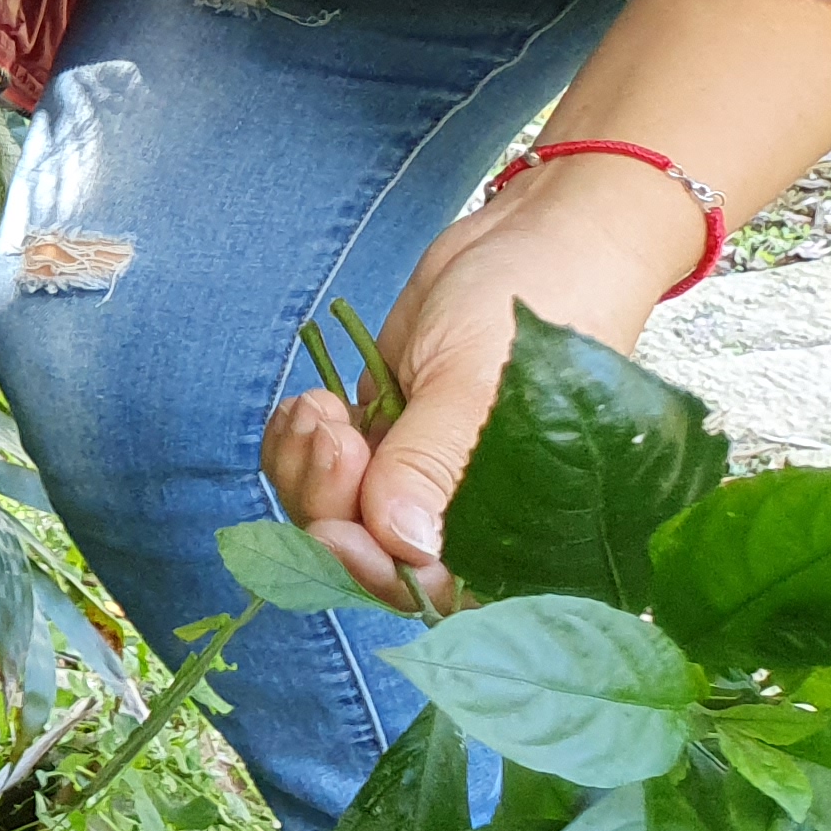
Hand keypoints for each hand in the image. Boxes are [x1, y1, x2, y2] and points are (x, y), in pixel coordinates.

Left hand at [261, 152, 699, 608]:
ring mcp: (415, 478)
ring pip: (329, 513)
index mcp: (519, 527)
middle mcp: (465, 516)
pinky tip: (310, 403)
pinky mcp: (383, 440)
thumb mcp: (476, 384)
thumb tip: (404, 548)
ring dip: (304, 466)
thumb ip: (433, 465)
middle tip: (329, 428)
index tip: (336, 532)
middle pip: (364, 557)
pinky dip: (296, 443)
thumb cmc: (534, 305)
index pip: (434, 592)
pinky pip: (318, 470)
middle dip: (326, 504)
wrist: (530, 239)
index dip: (375, 575)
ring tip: (321, 405)